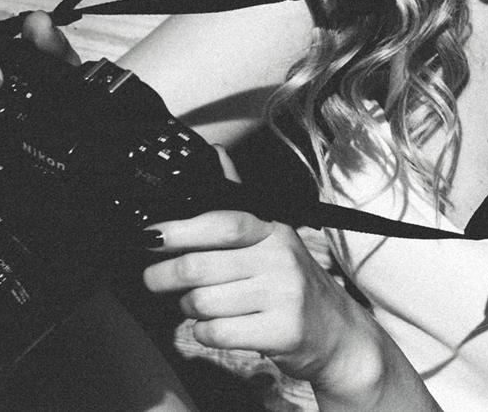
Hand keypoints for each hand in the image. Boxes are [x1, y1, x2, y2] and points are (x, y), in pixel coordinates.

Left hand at [141, 211, 381, 389]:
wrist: (337, 333)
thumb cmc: (293, 285)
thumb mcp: (273, 238)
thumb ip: (239, 202)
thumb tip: (215, 153)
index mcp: (274, 230)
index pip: (223, 223)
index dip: (181, 229)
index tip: (151, 235)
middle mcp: (280, 258)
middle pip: (202, 266)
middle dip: (164, 275)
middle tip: (152, 279)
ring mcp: (283, 295)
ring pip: (204, 302)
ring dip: (188, 308)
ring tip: (197, 305)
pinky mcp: (280, 331)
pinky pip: (218, 333)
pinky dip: (204, 333)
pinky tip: (214, 327)